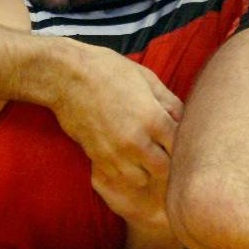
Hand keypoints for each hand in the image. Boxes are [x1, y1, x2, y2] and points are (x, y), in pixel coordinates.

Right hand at [51, 42, 181, 225]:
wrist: (65, 77)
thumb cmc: (107, 70)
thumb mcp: (146, 78)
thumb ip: (169, 101)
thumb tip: (183, 118)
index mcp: (153, 118)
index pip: (180, 146)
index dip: (183, 143)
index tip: (177, 137)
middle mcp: (136, 141)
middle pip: (164, 169)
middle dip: (167, 160)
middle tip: (163, 149)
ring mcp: (115, 152)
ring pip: (142, 179)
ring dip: (146, 170)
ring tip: (144, 155)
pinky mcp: (97, 157)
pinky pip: (118, 177)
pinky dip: (125, 171)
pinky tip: (124, 157)